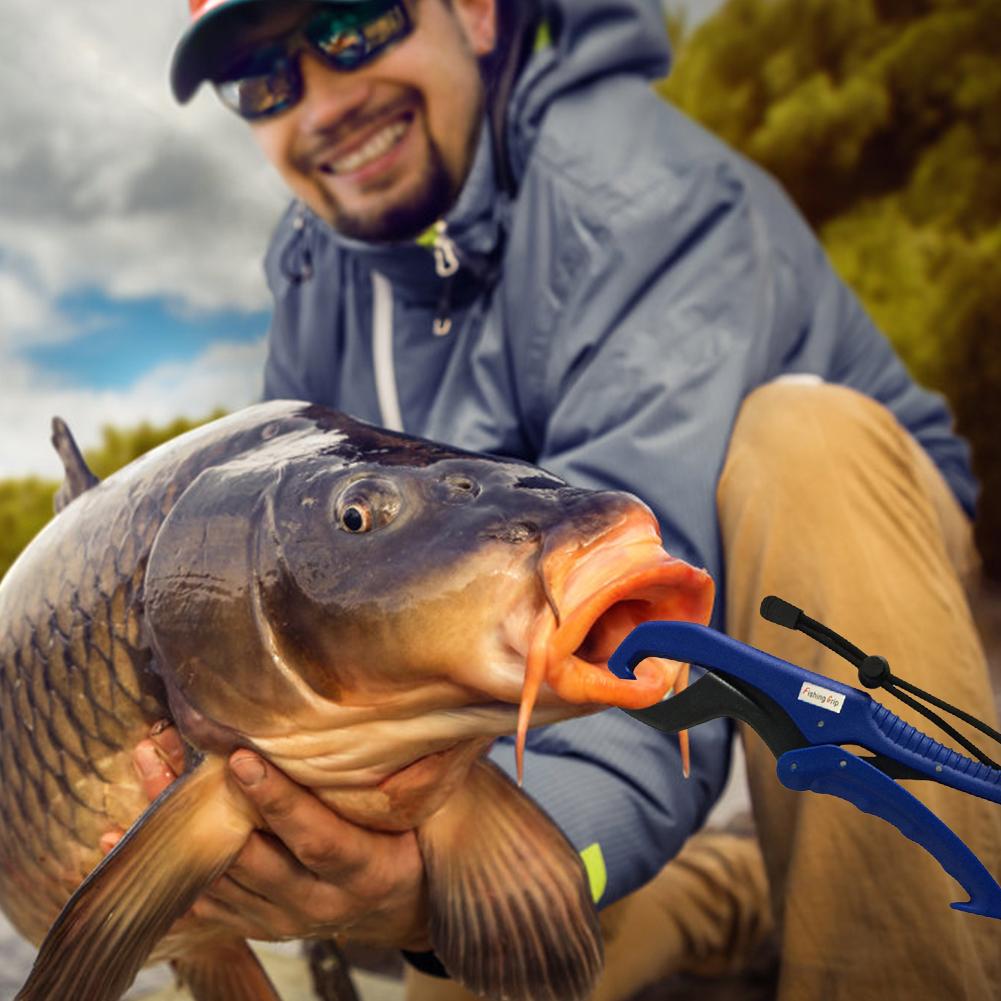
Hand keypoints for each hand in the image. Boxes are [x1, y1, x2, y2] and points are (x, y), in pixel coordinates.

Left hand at [104, 723, 430, 949]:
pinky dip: (154, 870)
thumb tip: (427, 715)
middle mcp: (317, 902)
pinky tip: (115, 840)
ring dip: (175, 824)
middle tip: (168, 750)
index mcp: (364, 870)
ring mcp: (279, 917)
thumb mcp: (423, 812)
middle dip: (205, 803)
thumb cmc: (408, 838)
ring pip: (217, 873)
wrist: (395, 905)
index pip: (317, 836)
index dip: (278, 801)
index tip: (240, 758)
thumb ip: (417, 775)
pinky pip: (196, 902)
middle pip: (251, 855)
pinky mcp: (251, 921)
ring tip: (145, 764)